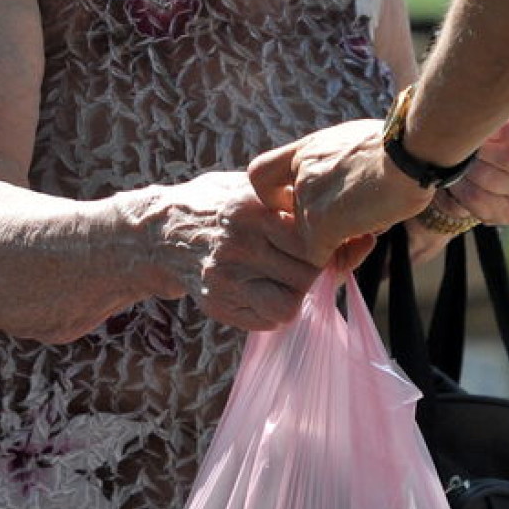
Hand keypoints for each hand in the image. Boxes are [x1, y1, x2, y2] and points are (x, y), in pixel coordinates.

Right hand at [151, 170, 323, 330]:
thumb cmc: (216, 206)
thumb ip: (289, 199)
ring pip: (288, 305)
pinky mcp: (217, 303)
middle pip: (305, 274)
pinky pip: (265, 321)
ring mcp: (226, 278)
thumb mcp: (247, 187)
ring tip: (287, 280)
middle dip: (314, 272)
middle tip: (307, 264)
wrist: (160, 234)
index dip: (326, 245)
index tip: (322, 242)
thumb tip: (348, 221)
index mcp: (251, 208)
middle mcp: (238, 244)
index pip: (312, 240)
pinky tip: (265, 291)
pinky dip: (273, 311)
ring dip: (295, 296)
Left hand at [247, 119, 432, 268]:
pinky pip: (319, 257)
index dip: (272, 196)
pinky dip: (343, 257)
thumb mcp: (359, 143)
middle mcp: (299, 173)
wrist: (412, 151)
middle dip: (318, 227)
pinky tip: (370, 236)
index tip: (296, 202)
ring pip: (306, 240)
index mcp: (307, 150)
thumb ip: (339, 164)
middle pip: (289, 217)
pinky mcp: (319, 223)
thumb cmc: (403, 146)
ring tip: (371, 224)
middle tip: (353, 221)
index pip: (261, 174)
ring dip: (337, 241)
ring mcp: (306, 198)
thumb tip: (351, 184)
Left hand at [406, 88, 508, 261]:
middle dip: (482, 149)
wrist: (487, 156)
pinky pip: (479, 202)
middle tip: (459, 138)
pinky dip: (460, 188)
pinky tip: (454, 176)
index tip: (490, 128)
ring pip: (493, 181)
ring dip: (467, 168)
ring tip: (451, 155)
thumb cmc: (501, 118)